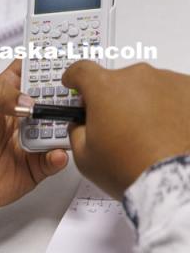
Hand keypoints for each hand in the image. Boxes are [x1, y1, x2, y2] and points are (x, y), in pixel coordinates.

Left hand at [0, 60, 67, 213]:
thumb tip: (27, 101)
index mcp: (2, 96)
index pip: (27, 73)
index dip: (42, 63)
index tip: (61, 55)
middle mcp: (19, 116)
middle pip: (49, 98)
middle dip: (63, 92)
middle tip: (75, 90)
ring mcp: (27, 141)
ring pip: (56, 128)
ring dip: (64, 124)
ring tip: (67, 121)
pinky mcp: (33, 166)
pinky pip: (53, 159)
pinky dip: (58, 156)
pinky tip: (55, 153)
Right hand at [62, 61, 189, 198]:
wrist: (181, 182)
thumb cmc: (136, 169)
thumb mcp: (85, 157)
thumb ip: (76, 131)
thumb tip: (80, 125)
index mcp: (104, 87)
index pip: (81, 71)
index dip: (74, 77)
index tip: (74, 82)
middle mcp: (136, 77)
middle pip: (116, 81)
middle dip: (114, 99)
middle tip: (117, 128)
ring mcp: (167, 82)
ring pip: (147, 87)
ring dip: (144, 104)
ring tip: (149, 136)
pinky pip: (174, 94)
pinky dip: (170, 109)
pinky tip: (169, 132)